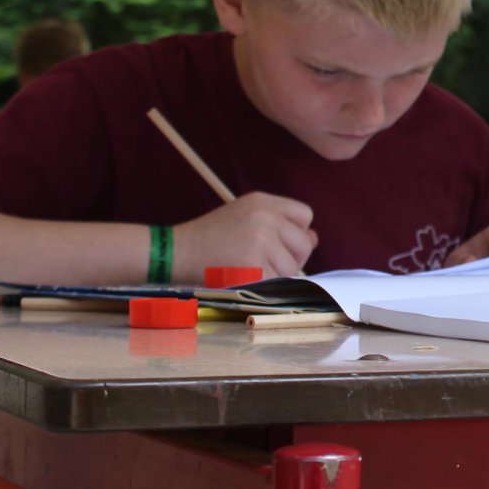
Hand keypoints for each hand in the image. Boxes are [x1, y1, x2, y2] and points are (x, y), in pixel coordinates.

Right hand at [173, 192, 317, 279]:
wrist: (174, 253)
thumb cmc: (209, 240)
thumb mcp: (243, 218)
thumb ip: (278, 225)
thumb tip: (314, 238)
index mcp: (263, 201)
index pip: (305, 215)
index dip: (296, 233)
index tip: (278, 244)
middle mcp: (265, 216)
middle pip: (304, 244)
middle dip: (292, 258)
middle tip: (264, 263)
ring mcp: (260, 240)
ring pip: (292, 268)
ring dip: (277, 276)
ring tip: (249, 270)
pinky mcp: (253, 265)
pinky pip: (277, 282)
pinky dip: (265, 287)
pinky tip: (245, 279)